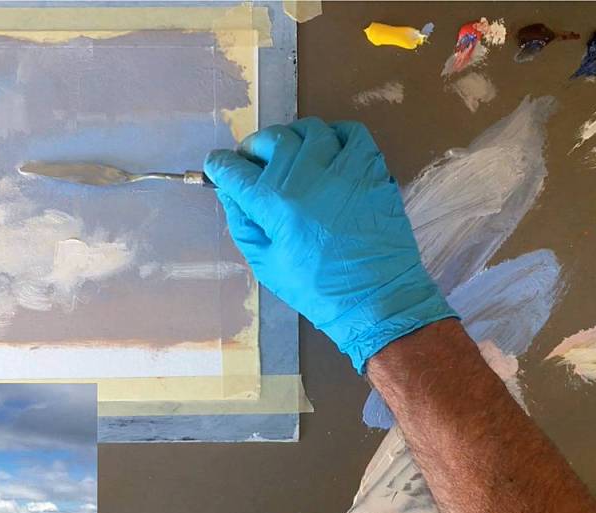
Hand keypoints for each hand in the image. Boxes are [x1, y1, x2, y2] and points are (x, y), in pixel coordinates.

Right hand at [205, 118, 456, 372]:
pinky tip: (327, 151)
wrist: (376, 298)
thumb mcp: (265, 263)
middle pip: (271, 140)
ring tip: (291, 154)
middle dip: (254, 147)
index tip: (219, 167)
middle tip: (255, 162)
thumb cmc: (316, 289)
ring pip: (309, 130)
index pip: (234, 169)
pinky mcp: (372, 170)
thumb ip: (242, 222)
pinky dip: (335, 134)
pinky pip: (351, 133)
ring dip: (292, 138)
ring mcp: (342, 170)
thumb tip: (228, 189)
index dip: (220, 166)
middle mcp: (305, 179)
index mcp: (274, 205)